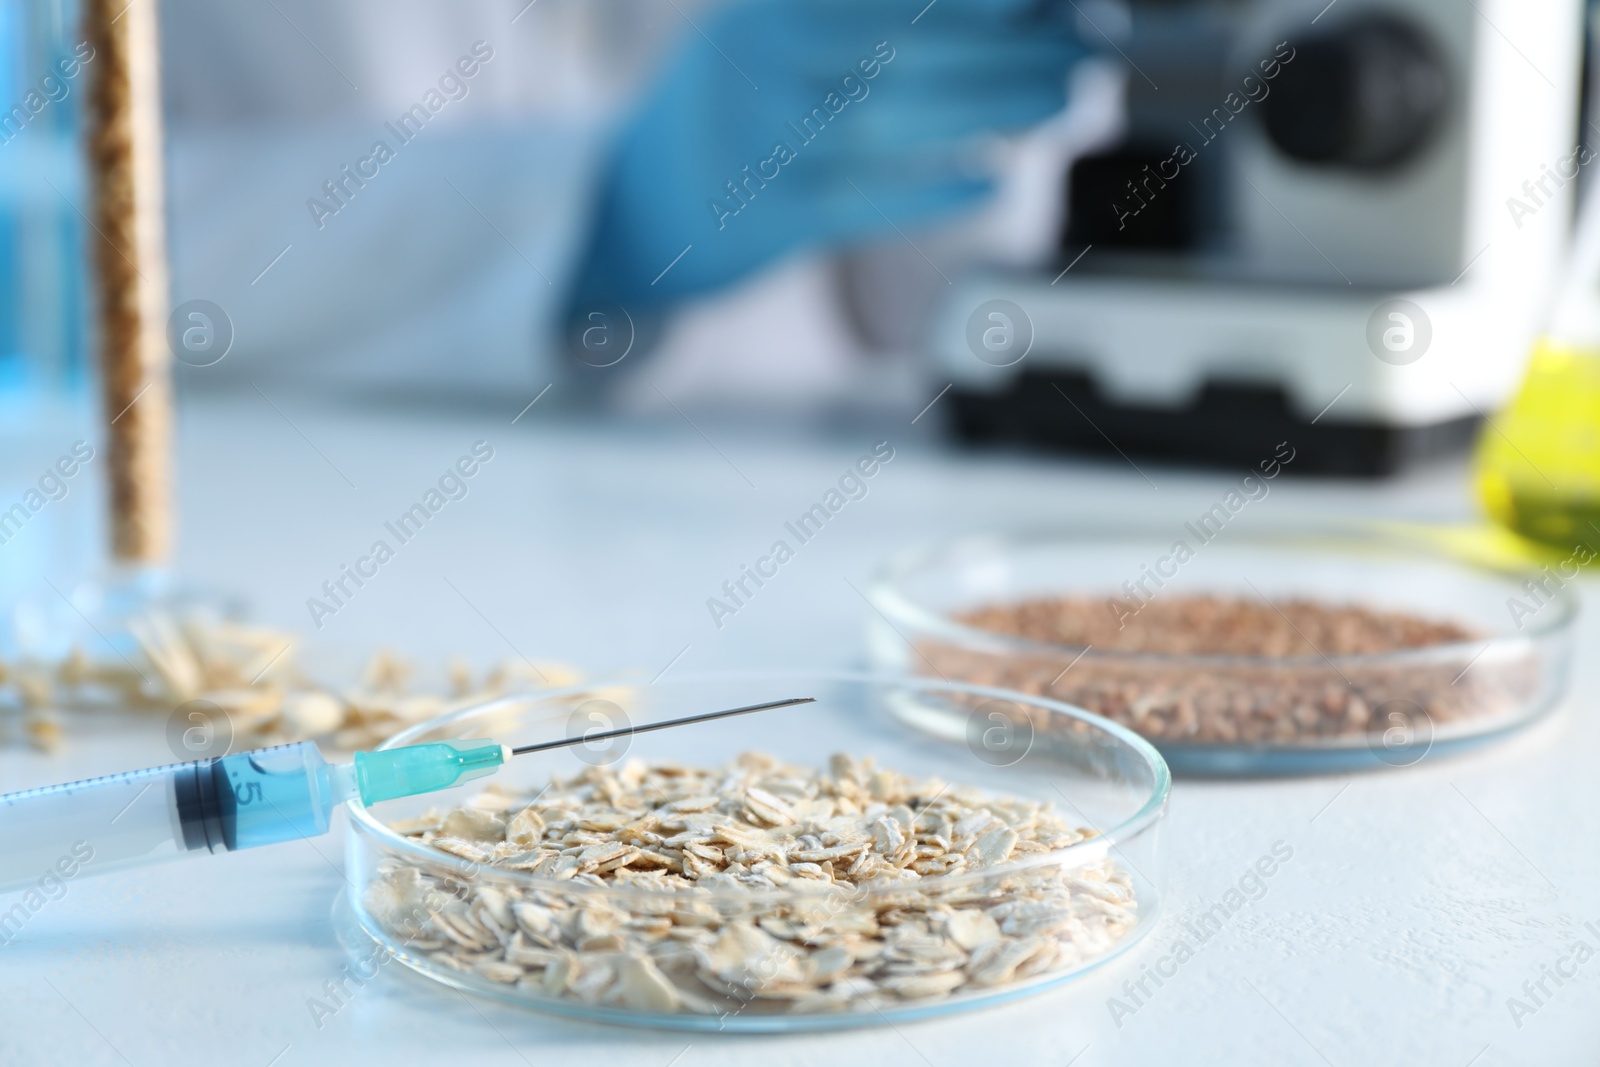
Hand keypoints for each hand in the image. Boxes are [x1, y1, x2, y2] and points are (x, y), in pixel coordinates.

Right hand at [566, 0, 1086, 314]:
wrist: (620, 210)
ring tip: (1067, 96)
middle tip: (1092, 41)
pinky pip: (860, 203)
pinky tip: (993, 180)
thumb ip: (855, 18)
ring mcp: (756, 140)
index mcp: (768, 6)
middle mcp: (758, 59)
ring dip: (995, 102)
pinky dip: (930, 192)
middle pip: (908, 36)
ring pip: (895, 115)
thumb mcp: (770, 34)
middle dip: (1015, 36)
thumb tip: (996, 14)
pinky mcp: (760, 218)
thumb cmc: (732, 115)